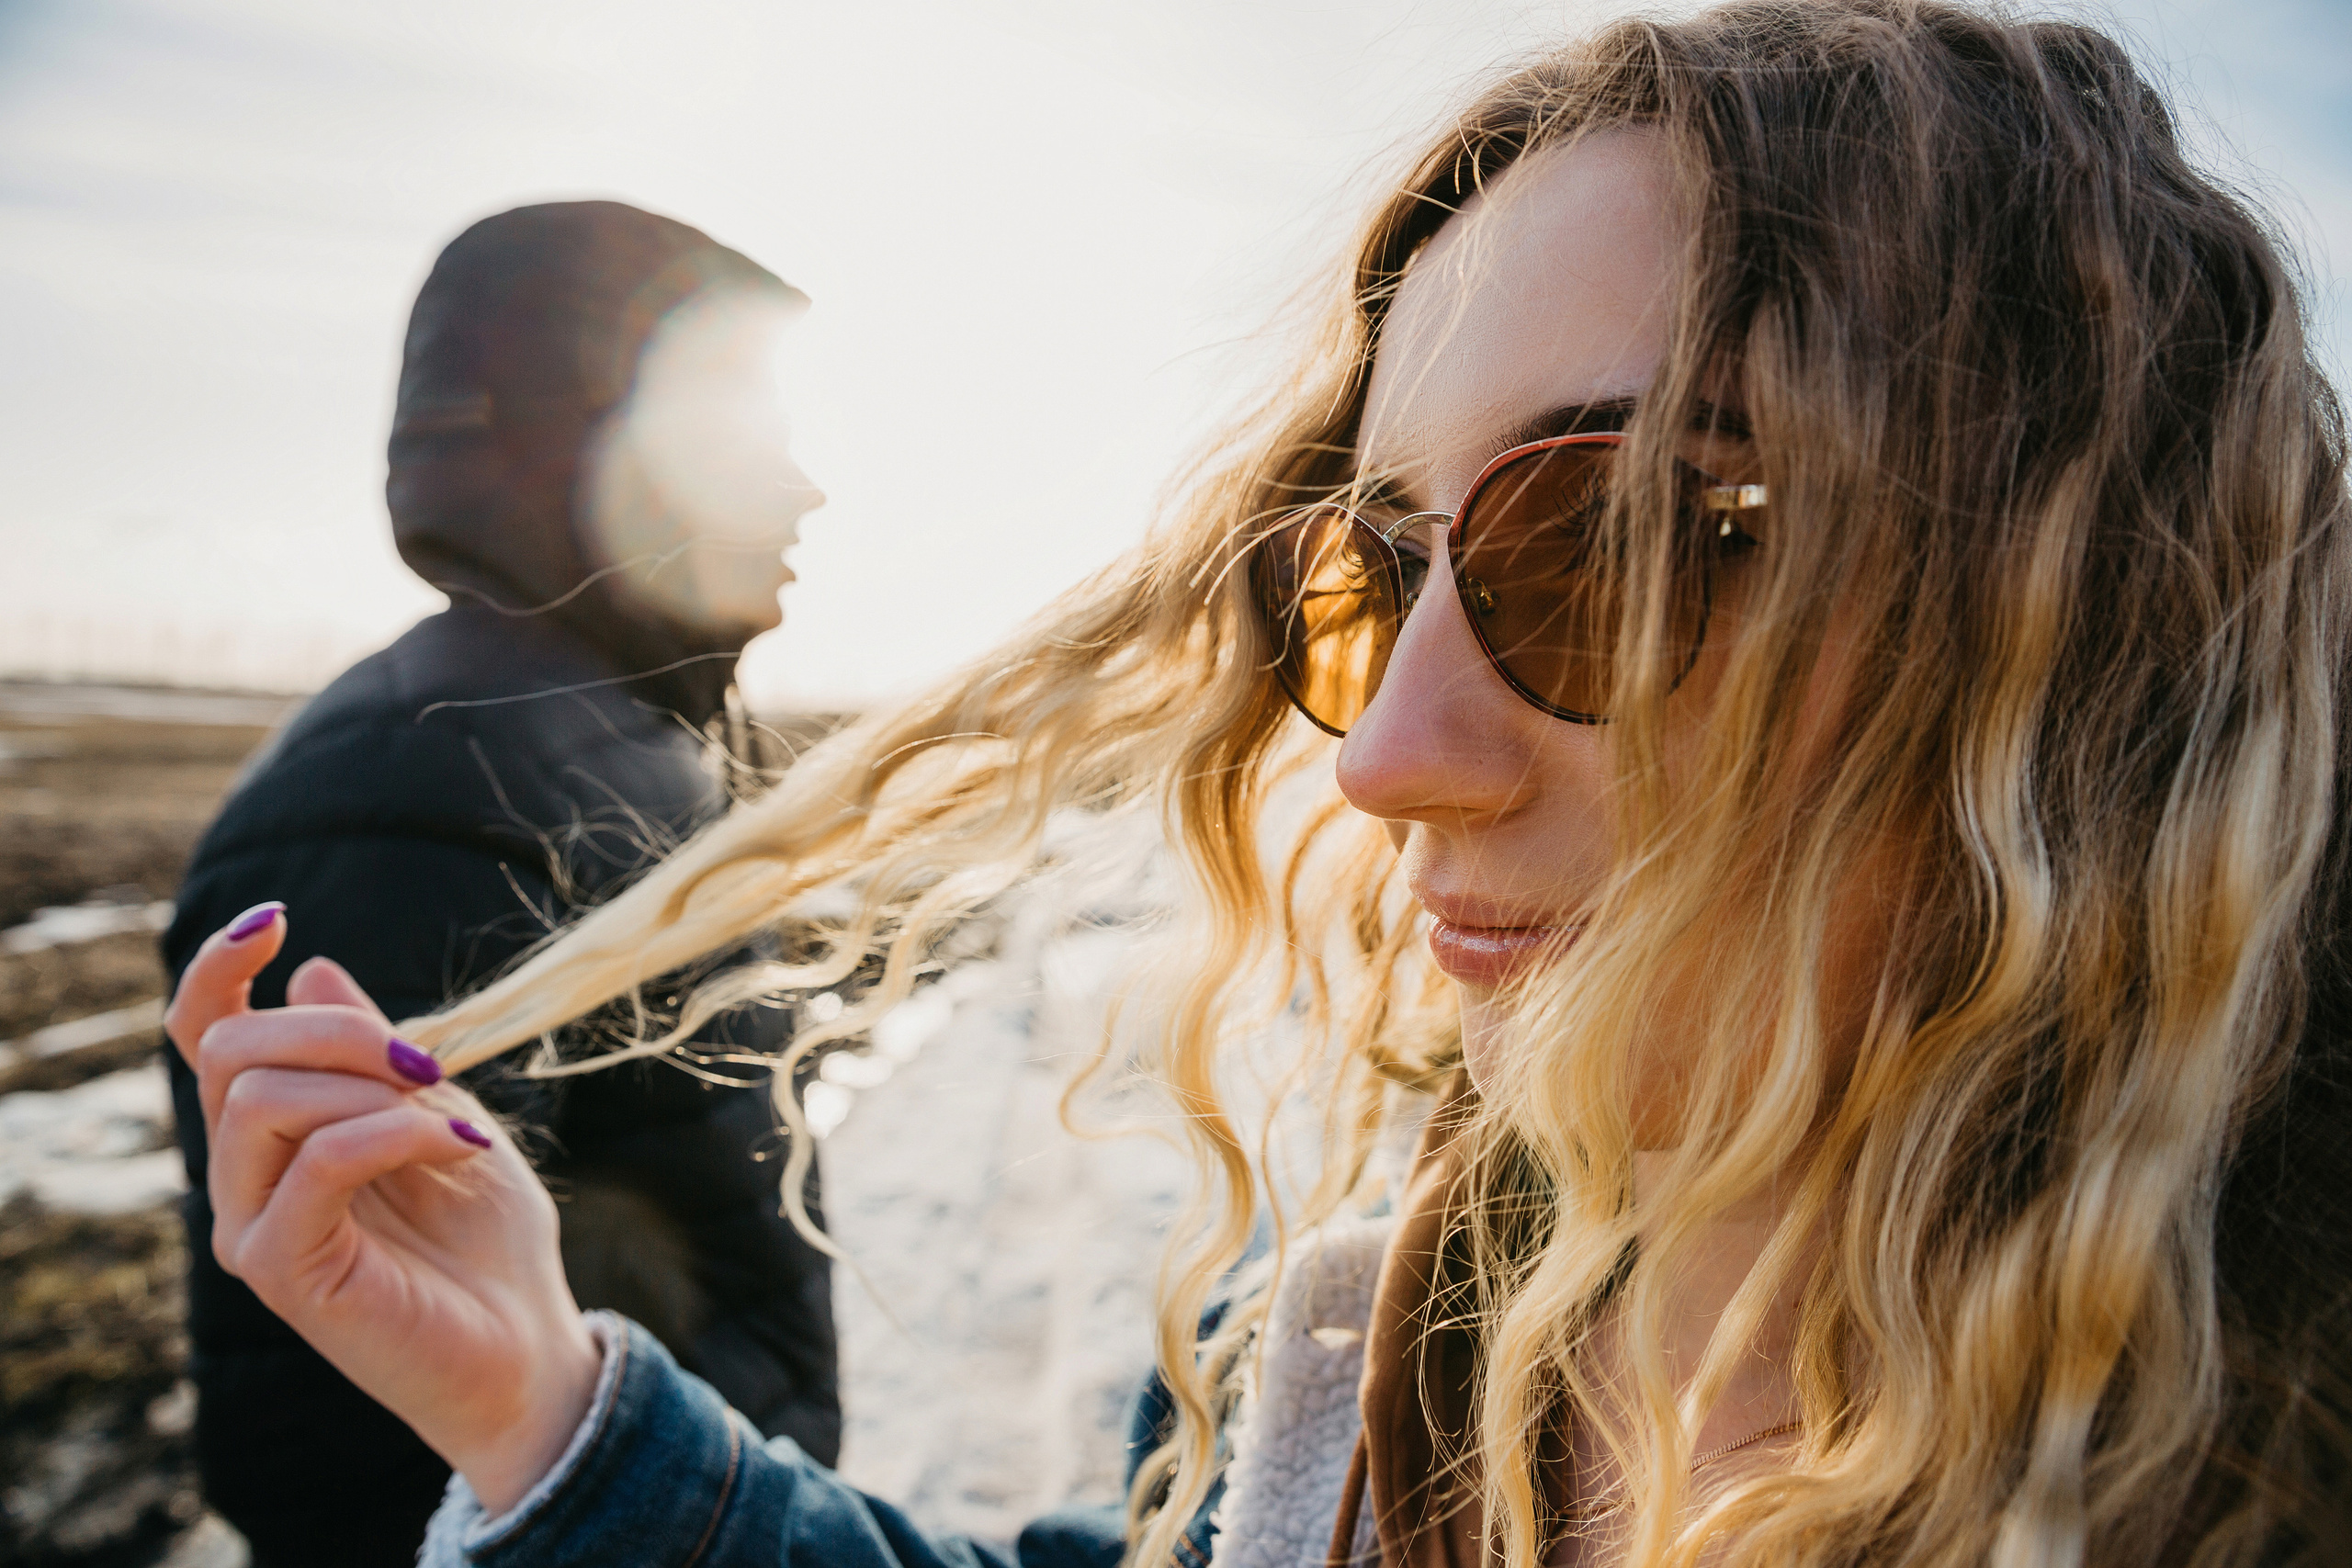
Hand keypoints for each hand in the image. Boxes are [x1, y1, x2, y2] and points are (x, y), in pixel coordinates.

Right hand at [166, 904, 601, 1514]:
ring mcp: (252, 1228)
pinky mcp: (282, 1273)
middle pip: (230, 1054)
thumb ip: (375, 1053)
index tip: (275, 918)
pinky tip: (456, 1145)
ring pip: (261, 1102)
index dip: (218, 970)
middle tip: (430, 1063)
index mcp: (273, 1134)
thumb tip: (314, 972)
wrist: (528, 1344)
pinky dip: (393, 1133)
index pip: (205, 1038)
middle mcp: (242, 1180)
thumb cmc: (488, 1236)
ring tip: (449, 1117)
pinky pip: (315, 1162)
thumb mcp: (440, 1112)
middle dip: (336, 1032)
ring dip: (369, 1087)